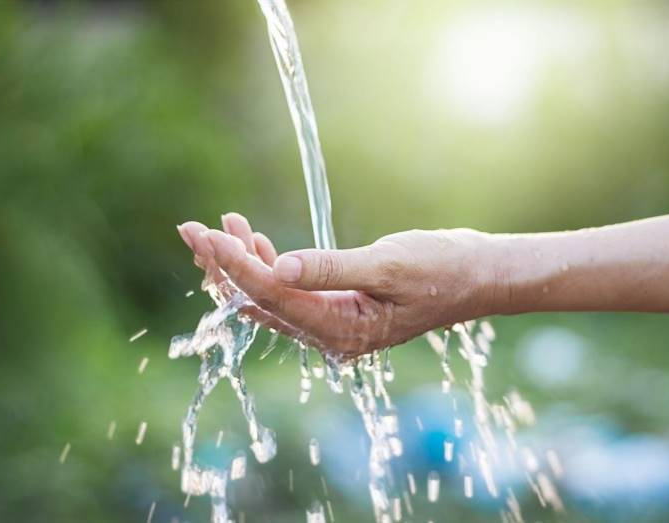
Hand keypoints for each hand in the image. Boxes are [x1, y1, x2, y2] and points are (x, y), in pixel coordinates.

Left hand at [178, 213, 493, 356]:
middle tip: (190, 229)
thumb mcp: (390, 264)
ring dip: (241, 263)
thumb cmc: (444, 268)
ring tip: (218, 225)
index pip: (272, 297)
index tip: (204, 234)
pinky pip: (287, 292)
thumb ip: (332, 268)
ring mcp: (331, 324)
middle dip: (223, 266)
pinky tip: (252, 238)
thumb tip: (276, 267)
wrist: (478, 275)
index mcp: (342, 331)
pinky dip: (266, 264)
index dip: (234, 265)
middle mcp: (330, 335)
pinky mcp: (335, 308)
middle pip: (259, 304)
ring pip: (268, 298)